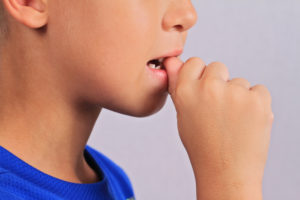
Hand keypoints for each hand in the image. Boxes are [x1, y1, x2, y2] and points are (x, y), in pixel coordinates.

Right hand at [163, 57, 273, 199]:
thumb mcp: (182, 115)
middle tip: (218, 108)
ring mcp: (235, 93)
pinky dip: (254, 102)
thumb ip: (178, 85)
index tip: (203, 87)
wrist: (226, 172)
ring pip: (239, 81)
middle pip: (217, 67)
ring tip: (232, 120)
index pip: (194, 62)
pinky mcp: (257, 100)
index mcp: (186, 91)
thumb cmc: (202, 146)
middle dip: (218, 82)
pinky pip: (258, 90)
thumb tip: (173, 62)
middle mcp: (209, 88)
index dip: (199, 75)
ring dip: (237, 95)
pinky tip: (246, 120)